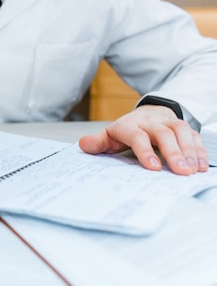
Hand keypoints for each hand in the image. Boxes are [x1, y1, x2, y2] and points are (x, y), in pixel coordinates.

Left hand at [79, 105, 207, 174]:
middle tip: (181, 171)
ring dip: (189, 151)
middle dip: (173, 152)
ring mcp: (168, 123)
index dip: (145, 150)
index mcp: (129, 126)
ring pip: (181, 131)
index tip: (153, 167)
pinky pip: (193, 135)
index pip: (137, 136)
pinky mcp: (182, 127)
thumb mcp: (109, 136)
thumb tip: (83, 144)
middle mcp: (150, 122)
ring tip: (192, 170)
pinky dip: (200, 150)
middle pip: (163, 134)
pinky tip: (201, 166)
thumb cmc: (126, 131)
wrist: (146, 114)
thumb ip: (97, 142)